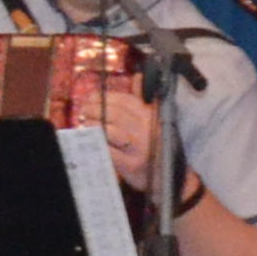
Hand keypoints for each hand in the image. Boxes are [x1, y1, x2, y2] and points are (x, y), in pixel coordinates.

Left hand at [96, 77, 167, 194]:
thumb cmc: (158, 145)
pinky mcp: (132, 165)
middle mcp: (148, 129)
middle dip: (95, 109)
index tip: (92, 97)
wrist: (173, 179)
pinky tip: (90, 140)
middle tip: (84, 109)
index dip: (106, 97)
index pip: (126, 101)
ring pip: (110, 130)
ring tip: (85, 122)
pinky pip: (109, 150)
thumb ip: (144, 100)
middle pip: (115, 114)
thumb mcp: (157, 120)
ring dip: (94, 125)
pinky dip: (98, 143)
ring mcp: (140, 148)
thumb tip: (138, 77)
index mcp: (153, 116)